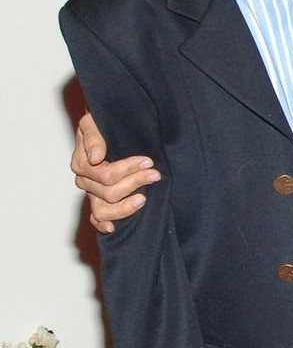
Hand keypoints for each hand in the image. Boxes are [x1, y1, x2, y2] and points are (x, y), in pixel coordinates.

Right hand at [71, 110, 159, 232]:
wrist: (105, 121)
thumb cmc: (102, 120)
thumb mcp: (94, 121)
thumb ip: (94, 137)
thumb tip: (95, 156)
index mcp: (82, 163)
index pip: (106, 175)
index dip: (128, 169)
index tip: (149, 161)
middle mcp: (86, 180)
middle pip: (109, 192)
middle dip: (135, 182)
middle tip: (155, 174)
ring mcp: (91, 192)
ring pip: (103, 210)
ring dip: (125, 207)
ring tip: (144, 199)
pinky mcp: (98, 199)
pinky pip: (96, 217)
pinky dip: (103, 223)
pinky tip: (114, 227)